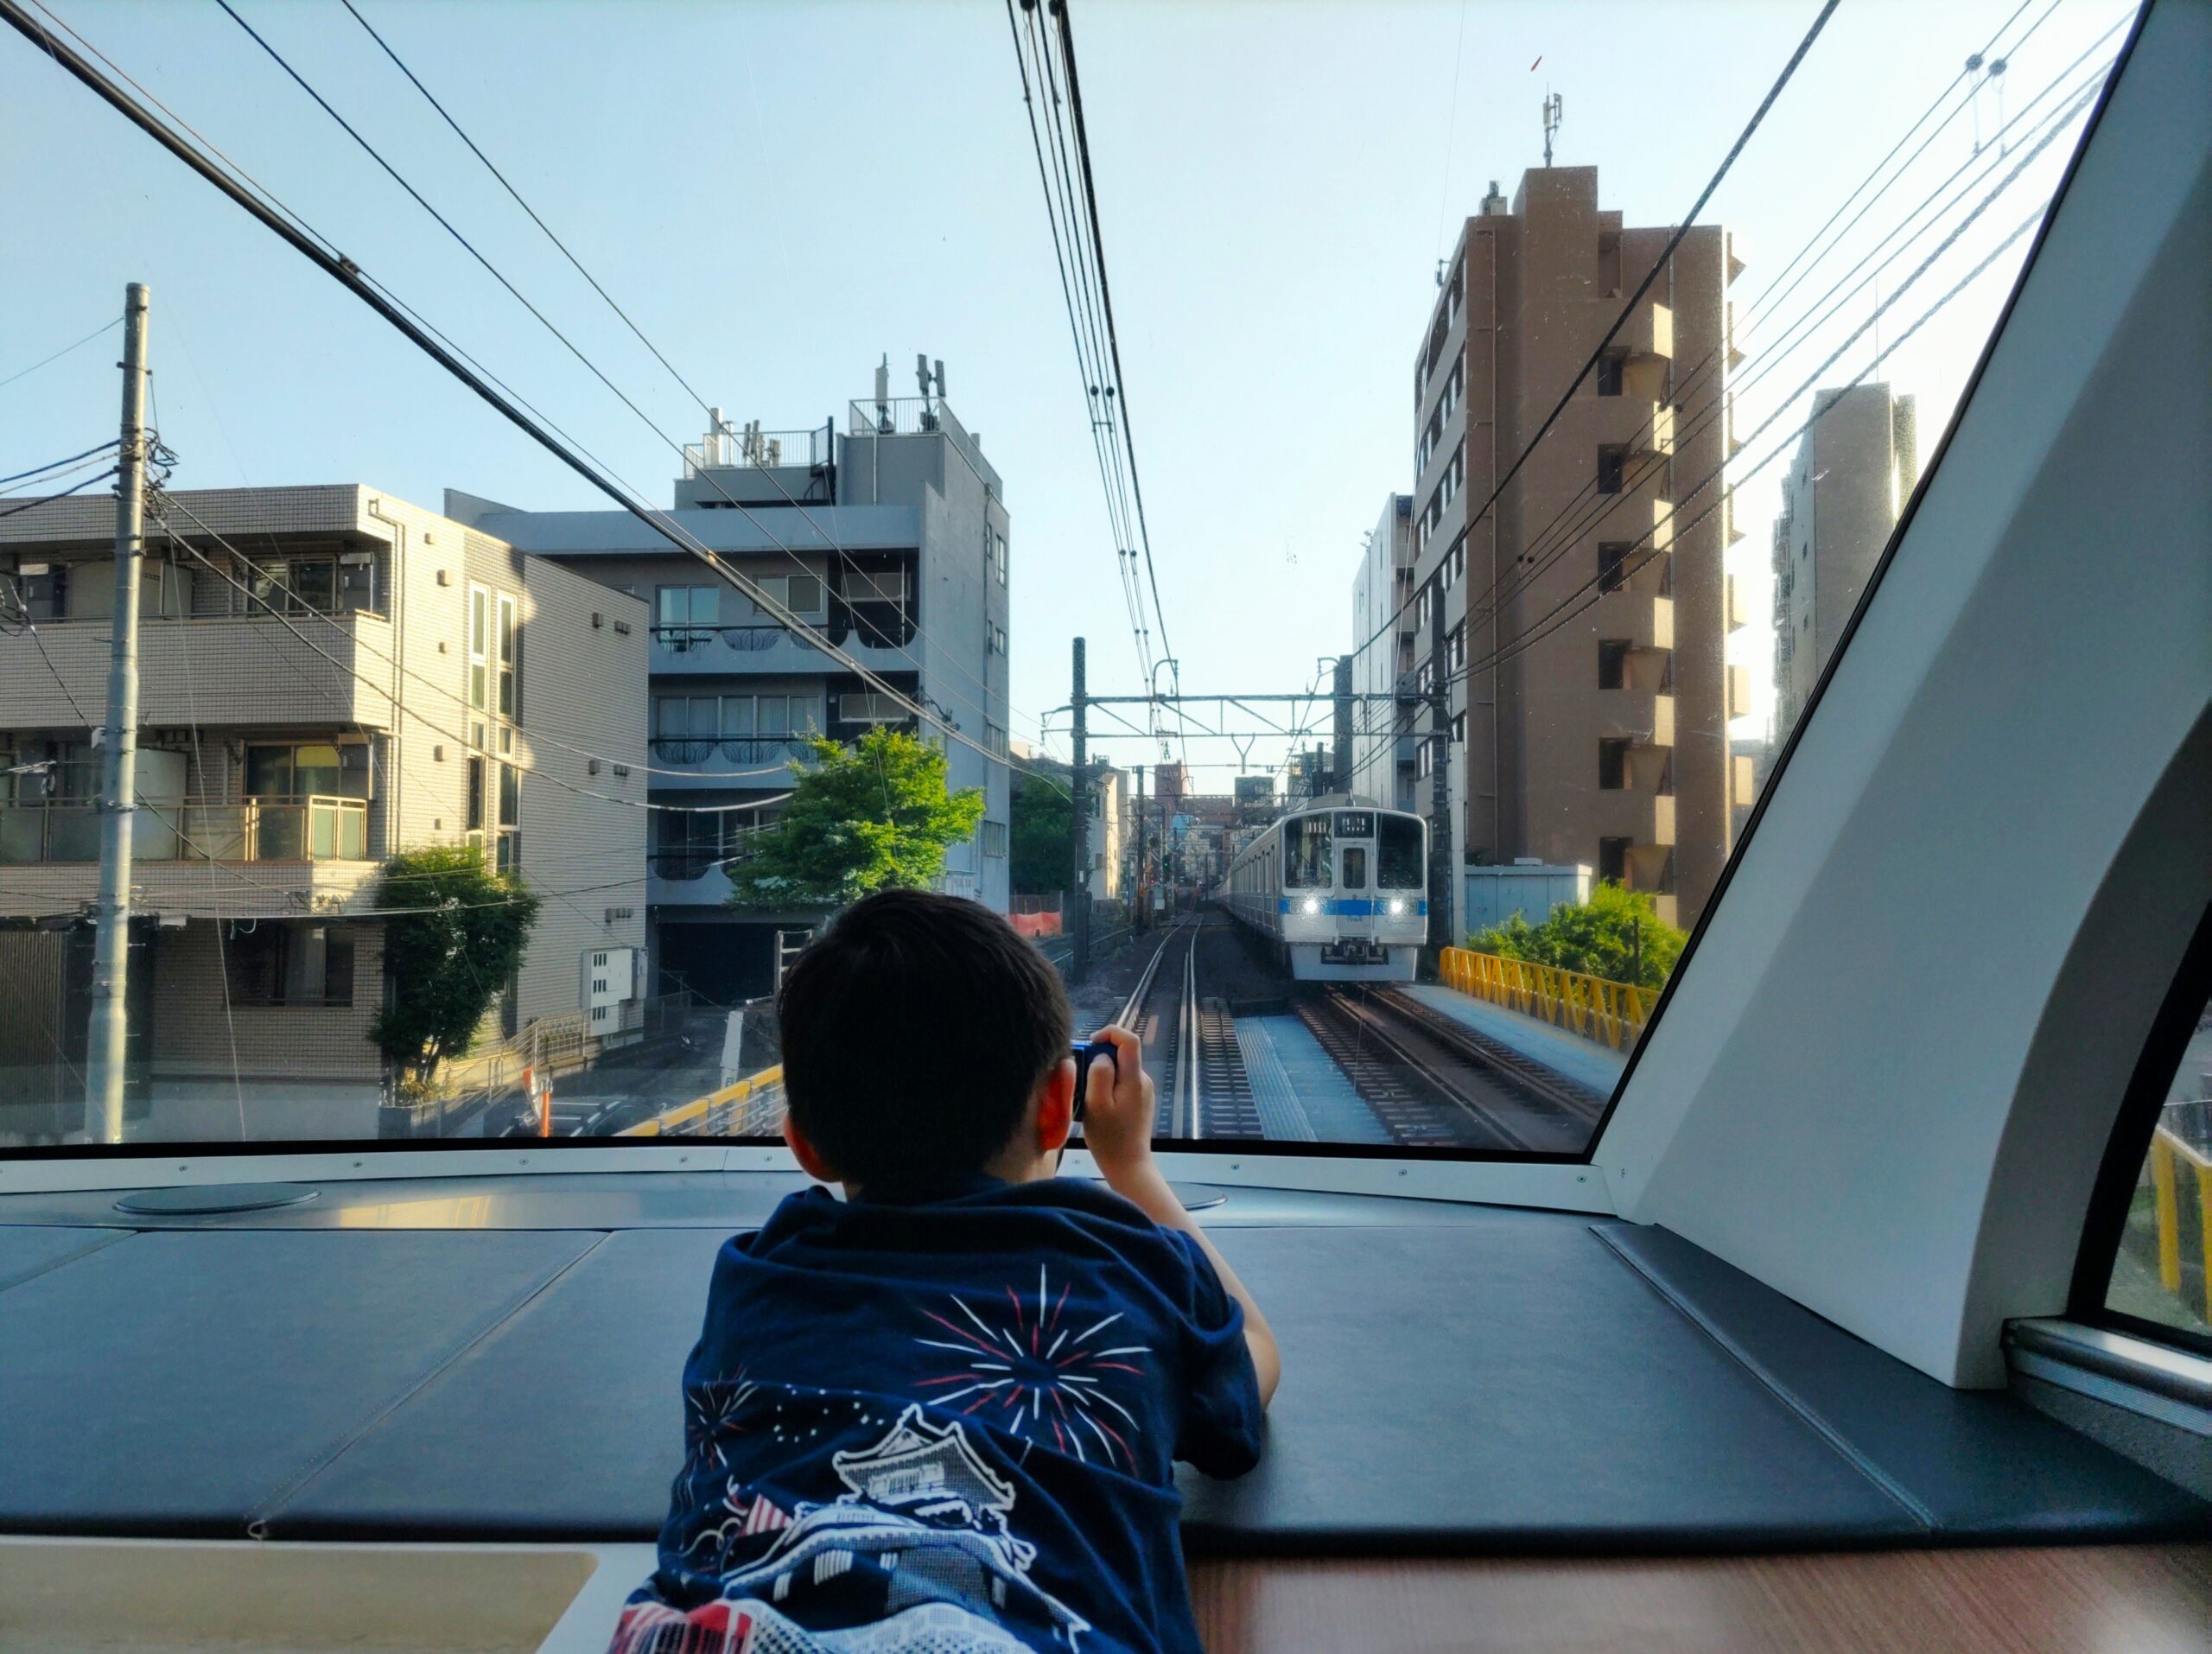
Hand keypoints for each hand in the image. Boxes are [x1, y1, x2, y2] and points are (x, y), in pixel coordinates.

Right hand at [1080, 1023, 1155, 1187]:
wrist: (1128, 1166)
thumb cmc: (1109, 1138)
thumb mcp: (1097, 1105)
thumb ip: (1099, 1074)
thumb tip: (1103, 1055)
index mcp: (1134, 1078)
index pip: (1129, 1039)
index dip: (1109, 1033)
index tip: (1089, 1045)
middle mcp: (1142, 1080)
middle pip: (1122, 1054)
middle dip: (1099, 1058)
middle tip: (1081, 1079)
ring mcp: (1142, 1091)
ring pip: (1119, 1069)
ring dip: (1101, 1075)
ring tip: (1086, 1096)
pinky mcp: (1138, 1101)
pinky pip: (1120, 1083)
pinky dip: (1106, 1086)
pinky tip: (1097, 1106)